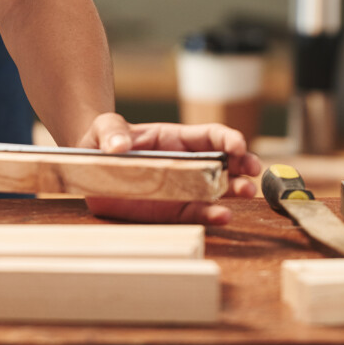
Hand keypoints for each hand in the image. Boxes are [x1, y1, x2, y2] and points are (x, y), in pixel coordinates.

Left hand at [78, 113, 261, 225]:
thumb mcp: (104, 128)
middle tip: (254, 171)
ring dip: (236, 190)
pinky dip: (212, 216)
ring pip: (218, 189)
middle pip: (224, 162)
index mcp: (176, 139)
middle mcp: (186, 163)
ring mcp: (182, 188)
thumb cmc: (103, 142)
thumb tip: (118, 146)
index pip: (210, 136)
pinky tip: (222, 216)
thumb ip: (111, 132)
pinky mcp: (173, 210)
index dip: (228, 138)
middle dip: (243, 164)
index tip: (239, 145)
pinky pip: (196, 213)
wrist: (89, 170)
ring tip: (246, 193)